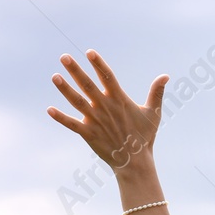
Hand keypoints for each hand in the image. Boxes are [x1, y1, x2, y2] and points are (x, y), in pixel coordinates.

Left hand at [46, 49, 168, 175]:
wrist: (135, 163)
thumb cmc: (144, 137)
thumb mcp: (153, 113)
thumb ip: (157, 93)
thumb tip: (166, 76)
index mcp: (120, 100)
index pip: (108, 77)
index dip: (99, 64)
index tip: (89, 52)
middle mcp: (106, 107)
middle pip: (88, 85)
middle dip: (76, 71)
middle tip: (64, 57)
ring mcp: (96, 120)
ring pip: (78, 101)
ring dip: (65, 89)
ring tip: (54, 76)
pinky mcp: (89, 134)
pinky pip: (72, 124)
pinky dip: (61, 117)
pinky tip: (49, 110)